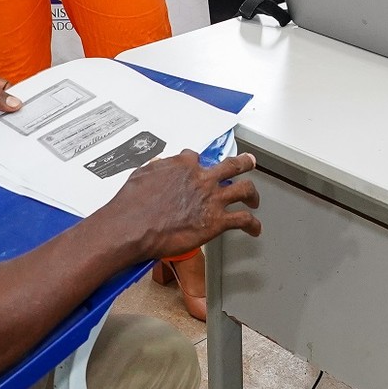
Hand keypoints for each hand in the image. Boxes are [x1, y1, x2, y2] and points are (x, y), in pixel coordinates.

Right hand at [102, 150, 261, 258]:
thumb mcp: (141, 175)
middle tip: (249, 162)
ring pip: (245, 189)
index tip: (199, 168)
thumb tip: (159, 166)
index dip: (199, 164)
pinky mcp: (216, 221)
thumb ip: (156, 169)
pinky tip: (255, 229)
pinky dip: (253, 225)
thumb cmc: (132, 205)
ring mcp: (212, 199)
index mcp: (184, 166)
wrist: (132, 228)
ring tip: (255, 199)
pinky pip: (243, 220)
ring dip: (253, 194)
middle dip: (243, 163)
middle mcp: (203, 179)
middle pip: (232, 165)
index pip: (197, 158)